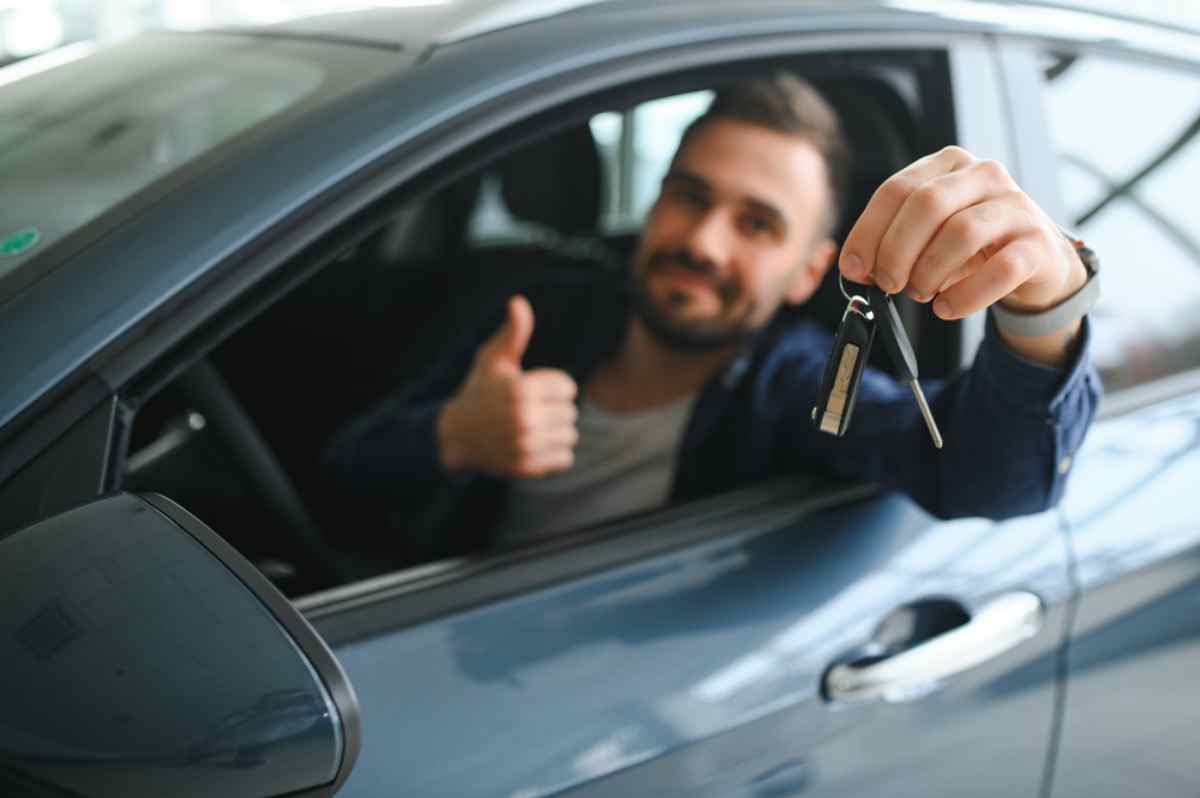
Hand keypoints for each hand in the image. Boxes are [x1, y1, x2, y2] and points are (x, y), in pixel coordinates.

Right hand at [437, 295, 578, 476]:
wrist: (456, 435)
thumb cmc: (480, 390)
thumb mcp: (493, 359)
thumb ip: (513, 332)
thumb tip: (518, 301)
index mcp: (520, 389)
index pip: (568, 387)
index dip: (554, 386)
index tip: (534, 389)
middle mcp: (523, 418)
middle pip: (571, 412)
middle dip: (555, 409)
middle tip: (532, 410)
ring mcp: (525, 445)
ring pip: (570, 435)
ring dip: (557, 431)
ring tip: (534, 426)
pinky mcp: (527, 467)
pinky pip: (565, 458)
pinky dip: (555, 453)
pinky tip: (535, 444)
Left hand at [838, 146, 1086, 320]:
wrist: (1034, 259)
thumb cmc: (970, 245)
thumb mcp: (928, 234)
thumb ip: (891, 242)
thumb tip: (857, 268)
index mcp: (948, 164)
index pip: (896, 190)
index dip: (868, 233)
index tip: (854, 269)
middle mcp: (984, 175)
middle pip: (926, 205)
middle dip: (896, 252)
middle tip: (889, 284)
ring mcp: (1016, 206)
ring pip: (961, 233)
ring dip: (929, 272)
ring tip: (921, 293)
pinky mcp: (1039, 243)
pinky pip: (1000, 269)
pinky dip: (966, 295)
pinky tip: (947, 308)